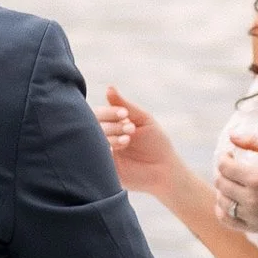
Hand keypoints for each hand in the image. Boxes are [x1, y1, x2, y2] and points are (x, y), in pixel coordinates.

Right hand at [96, 85, 181, 199]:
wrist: (165, 170)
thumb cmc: (156, 143)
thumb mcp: (143, 120)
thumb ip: (125, 105)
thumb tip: (109, 87)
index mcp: (111, 125)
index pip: (98, 114)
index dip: (109, 112)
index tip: (125, 114)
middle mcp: (103, 138)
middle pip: (93, 125)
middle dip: (112, 124)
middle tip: (130, 128)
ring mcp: (102, 153)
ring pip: (93, 139)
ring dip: (111, 135)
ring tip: (128, 139)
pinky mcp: (103, 168)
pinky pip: (95, 155)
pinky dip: (105, 148)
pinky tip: (119, 148)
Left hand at [213, 131, 257, 239]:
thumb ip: (255, 141)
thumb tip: (231, 136)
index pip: (224, 167)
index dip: (224, 157)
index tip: (231, 155)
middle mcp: (252, 199)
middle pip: (220, 183)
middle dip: (223, 172)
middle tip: (233, 167)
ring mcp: (252, 216)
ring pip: (221, 201)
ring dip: (222, 189)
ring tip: (234, 182)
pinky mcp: (253, 227)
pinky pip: (226, 219)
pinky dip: (222, 209)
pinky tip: (230, 200)